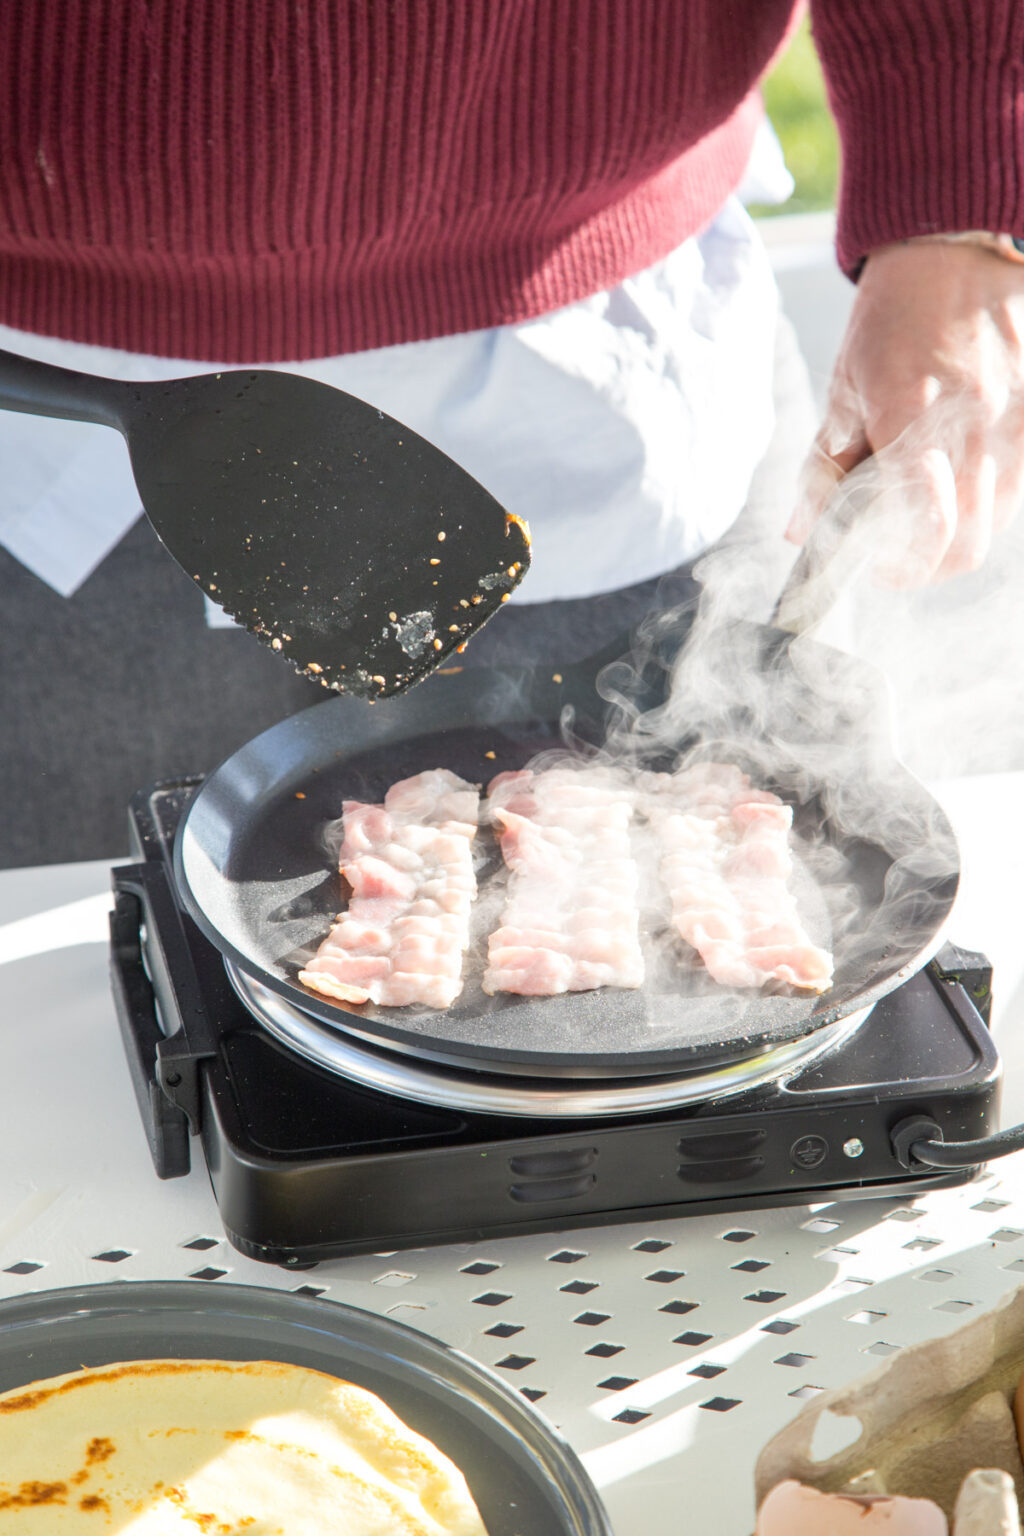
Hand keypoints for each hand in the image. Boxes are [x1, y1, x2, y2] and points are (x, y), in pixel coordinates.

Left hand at [787, 239, 1023, 585]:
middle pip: (966, 546)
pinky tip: (956, 477)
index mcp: (914, 418)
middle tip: (898, 550)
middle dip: (928, 564)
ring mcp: (1016, 421)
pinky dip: (986, 501)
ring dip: (958, 534)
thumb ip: (825, 469)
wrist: (956, 252)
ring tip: (923, 508)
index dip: (899, 566)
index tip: (877, 565)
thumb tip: (803, 533)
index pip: (923, 529)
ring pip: (996, 522)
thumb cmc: (892, 321)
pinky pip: (1017, 487)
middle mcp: (976, 425)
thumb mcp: (845, 392)